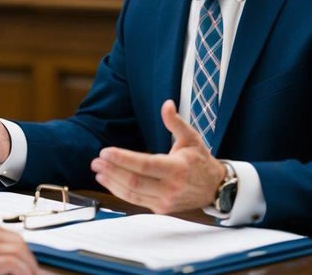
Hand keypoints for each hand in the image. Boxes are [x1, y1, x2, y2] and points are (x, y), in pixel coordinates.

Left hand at [90, 100, 225, 213]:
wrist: (215, 188)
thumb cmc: (200, 160)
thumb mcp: (191, 138)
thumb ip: (176, 122)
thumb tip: (166, 104)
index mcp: (178, 168)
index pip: (145, 165)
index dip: (122, 159)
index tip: (105, 152)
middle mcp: (171, 187)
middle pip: (134, 181)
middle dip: (112, 171)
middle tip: (95, 161)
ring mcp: (166, 201)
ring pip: (132, 194)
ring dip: (111, 182)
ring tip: (97, 171)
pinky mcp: (161, 208)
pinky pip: (136, 200)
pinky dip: (119, 191)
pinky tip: (108, 181)